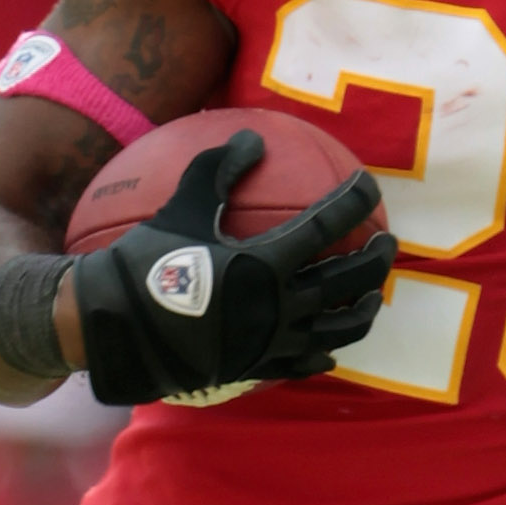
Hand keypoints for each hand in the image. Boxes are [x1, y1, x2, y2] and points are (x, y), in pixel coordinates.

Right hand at [72, 130, 396, 406]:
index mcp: (268, 261)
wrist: (117, 326)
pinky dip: (323, 355)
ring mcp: (273, 341)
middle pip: (348, 281)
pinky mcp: (259, 366)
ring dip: (362, 310)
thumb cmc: (147, 262)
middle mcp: (281, 304)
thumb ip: (219, 169)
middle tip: (388, 244)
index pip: (329, 225)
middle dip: (376, 259)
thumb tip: (253, 138)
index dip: (354, 201)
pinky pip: (304, 364)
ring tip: (372, 297)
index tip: (369, 186)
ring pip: (338, 329)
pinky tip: (330, 351)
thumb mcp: (182, 206)